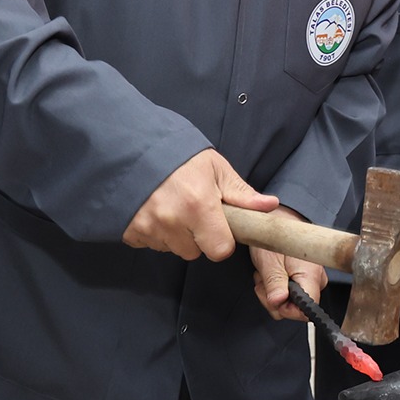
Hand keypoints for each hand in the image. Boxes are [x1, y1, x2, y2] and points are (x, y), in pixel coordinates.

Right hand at [122, 149, 277, 260]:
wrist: (135, 147)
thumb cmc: (180, 157)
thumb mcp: (216, 169)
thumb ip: (241, 193)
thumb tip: (269, 206)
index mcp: (199, 206)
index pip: (220, 250)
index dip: (222, 241)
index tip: (218, 227)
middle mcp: (172, 221)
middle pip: (194, 252)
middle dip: (197, 238)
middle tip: (192, 212)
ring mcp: (148, 227)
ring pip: (171, 249)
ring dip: (175, 236)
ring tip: (172, 208)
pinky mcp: (129, 230)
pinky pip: (148, 244)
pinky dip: (154, 233)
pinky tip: (155, 212)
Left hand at [251, 224, 326, 321]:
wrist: (282, 220)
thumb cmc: (277, 236)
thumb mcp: (269, 261)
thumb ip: (274, 284)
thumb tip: (278, 302)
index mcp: (311, 276)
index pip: (305, 311)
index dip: (286, 309)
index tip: (273, 296)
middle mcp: (316, 280)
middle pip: (296, 309)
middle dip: (274, 299)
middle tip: (264, 281)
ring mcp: (312, 280)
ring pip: (290, 302)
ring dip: (272, 292)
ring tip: (266, 274)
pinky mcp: (305, 279)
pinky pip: (289, 294)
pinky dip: (276, 287)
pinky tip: (271, 274)